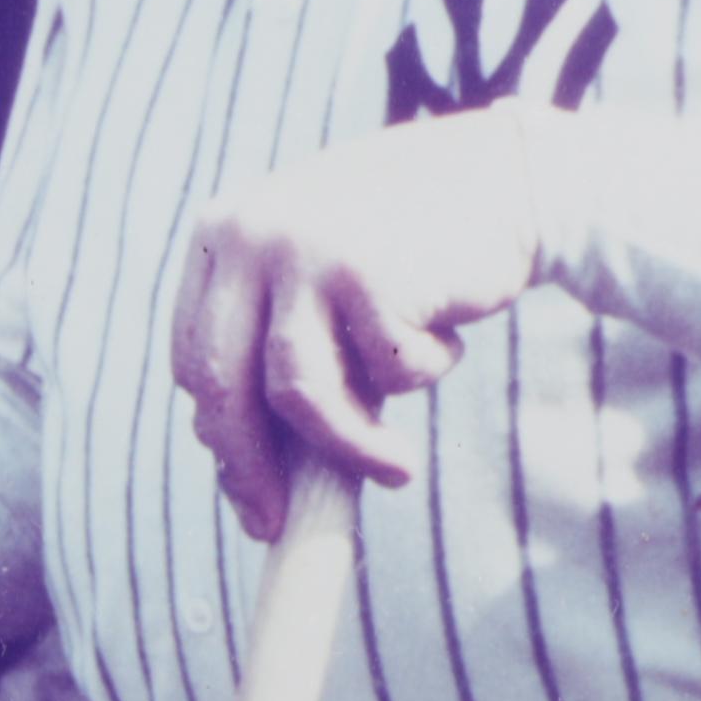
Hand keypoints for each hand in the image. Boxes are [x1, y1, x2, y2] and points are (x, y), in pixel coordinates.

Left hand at [171, 105, 545, 541]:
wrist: (507, 176)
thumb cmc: (412, 240)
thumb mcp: (322, 271)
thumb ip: (281, 337)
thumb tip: (247, 466)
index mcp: (223, 234)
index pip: (194, 356)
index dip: (220, 434)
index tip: (247, 490)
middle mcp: (249, 236)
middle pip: (221, 383)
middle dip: (249, 469)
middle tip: (274, 524)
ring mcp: (305, 252)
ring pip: (299, 394)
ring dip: (350, 447)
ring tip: (398, 468)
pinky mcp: (367, 276)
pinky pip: (386, 374)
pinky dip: (423, 372)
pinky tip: (444, 335)